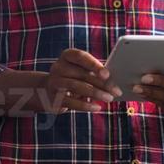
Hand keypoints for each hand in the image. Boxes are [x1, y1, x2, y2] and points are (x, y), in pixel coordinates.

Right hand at [0, 49, 116, 115]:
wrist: (47, 91)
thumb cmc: (73, 77)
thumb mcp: (80, 70)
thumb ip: (94, 72)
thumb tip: (113, 81)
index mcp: (67, 56)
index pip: (80, 56)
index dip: (94, 64)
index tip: (107, 74)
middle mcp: (58, 67)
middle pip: (82, 74)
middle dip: (102, 83)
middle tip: (116, 91)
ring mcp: (54, 83)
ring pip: (77, 87)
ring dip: (96, 94)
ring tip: (109, 98)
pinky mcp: (54, 98)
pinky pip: (71, 102)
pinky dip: (86, 106)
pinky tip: (97, 107)